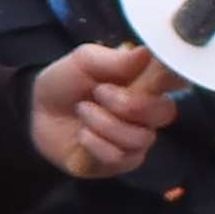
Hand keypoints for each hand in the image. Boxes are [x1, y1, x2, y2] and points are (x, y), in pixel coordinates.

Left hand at [29, 45, 181, 177]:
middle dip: (129, 105)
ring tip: (83, 111)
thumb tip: (148, 52)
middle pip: (165, 112)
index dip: (176, 78)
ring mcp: (138, 137)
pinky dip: (97, 144)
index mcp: (147, 80)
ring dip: (105, 124)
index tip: (161, 75)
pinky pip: (121, 157)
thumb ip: (115, 59)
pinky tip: (83, 135)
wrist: (36, 114)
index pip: (178, 79)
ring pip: (141, 137)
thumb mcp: (84, 61)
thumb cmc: (65, 82)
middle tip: (99, 93)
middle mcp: (149, 110)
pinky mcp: (122, 161)